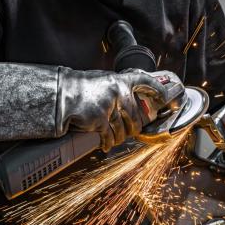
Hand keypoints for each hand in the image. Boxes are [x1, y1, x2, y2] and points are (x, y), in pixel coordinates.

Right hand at [58, 68, 180, 151]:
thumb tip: (129, 101)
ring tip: (115, 138)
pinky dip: (108, 143)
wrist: (60, 95)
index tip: (164, 98)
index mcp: (118, 80)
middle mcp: (117, 92)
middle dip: (134, 128)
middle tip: (132, 132)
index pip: (145, 81)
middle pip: (135, 116)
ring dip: (120, 137)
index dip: (157, 89)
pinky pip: (109, 136)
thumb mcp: (101, 81)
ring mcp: (109, 106)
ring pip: (123, 129)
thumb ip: (116, 89)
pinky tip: (106, 144)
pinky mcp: (99, 120)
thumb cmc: (78, 88)